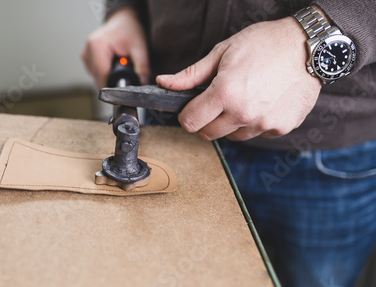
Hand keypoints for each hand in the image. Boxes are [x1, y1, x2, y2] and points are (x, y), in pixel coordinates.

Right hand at [81, 8, 149, 87]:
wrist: (123, 20)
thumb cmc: (129, 29)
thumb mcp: (140, 47)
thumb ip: (142, 67)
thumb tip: (142, 83)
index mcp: (97, 46)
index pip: (102, 75)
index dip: (114, 85)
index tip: (124, 86)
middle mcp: (87, 50)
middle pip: (98, 78)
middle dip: (113, 79)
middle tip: (125, 70)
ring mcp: (85, 55)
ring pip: (96, 77)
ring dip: (109, 76)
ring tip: (119, 64)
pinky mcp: (86, 58)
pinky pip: (95, 73)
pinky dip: (105, 72)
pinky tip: (112, 64)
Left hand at [156, 17, 321, 140]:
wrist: (309, 46)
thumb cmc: (265, 43)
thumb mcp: (222, 52)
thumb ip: (191, 74)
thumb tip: (164, 83)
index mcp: (224, 93)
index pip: (190, 122)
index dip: (186, 115)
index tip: (190, 108)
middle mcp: (243, 113)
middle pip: (208, 134)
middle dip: (205, 121)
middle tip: (215, 103)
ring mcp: (263, 124)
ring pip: (232, 136)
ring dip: (230, 123)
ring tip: (242, 98)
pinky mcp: (280, 128)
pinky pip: (257, 134)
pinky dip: (253, 123)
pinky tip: (261, 102)